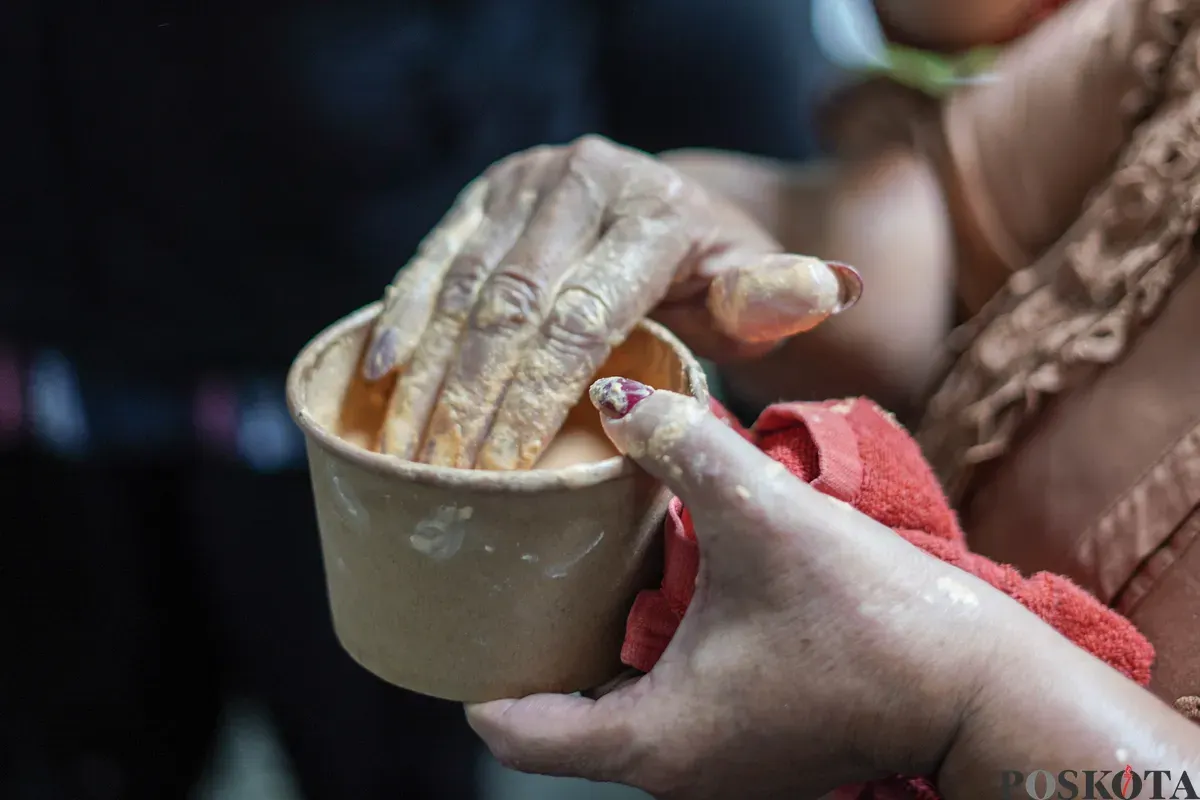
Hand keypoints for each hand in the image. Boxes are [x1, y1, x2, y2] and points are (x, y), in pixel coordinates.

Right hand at [360, 135, 860, 469]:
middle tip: (445, 482)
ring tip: (407, 454)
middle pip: (510, 308)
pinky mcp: (482, 195)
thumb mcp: (751, 290)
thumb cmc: (712, 274)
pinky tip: (378, 375)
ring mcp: (522, 182)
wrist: (665, 208)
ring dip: (426, 376)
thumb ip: (777, 297)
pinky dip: (402, 320)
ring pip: (461, 289)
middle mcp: (580, 181)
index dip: (536, 399)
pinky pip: (430, 260)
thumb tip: (834, 289)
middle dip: (469, 401)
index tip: (505, 471)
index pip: (581, 318)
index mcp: (651, 211)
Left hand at [465, 378, 1022, 799]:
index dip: (478, 680)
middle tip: (510, 581)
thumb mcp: (768, 519)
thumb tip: (616, 398)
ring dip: (597, 657)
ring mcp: (722, 772)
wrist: (983, 689)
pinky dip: (650, 664)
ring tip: (576, 578)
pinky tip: (666, 598)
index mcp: (654, 742)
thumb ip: (687, 447)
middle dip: (534, 657)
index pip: (517, 736)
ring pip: (621, 720)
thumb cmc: (876, 621)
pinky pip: (674, 714)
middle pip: (563, 727)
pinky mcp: (761, 751)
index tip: (461, 621)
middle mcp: (678, 774)